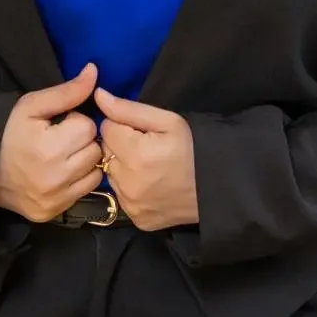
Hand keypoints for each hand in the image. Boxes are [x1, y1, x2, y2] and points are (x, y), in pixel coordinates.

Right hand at [0, 63, 103, 222]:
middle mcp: (56, 179)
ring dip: (84, 161)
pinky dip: (77, 180)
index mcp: (50, 149)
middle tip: (61, 138)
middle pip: (95, 151)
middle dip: (82, 140)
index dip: (75, 120)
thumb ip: (67, 91)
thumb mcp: (32, 105)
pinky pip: (84, 192)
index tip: (59, 123)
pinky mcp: (53, 213)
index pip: (88, 127)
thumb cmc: (6, 130)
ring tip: (62, 154)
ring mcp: (55, 200)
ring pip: (95, 173)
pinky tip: (60, 172)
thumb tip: (94, 71)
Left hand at [96, 88, 198, 230]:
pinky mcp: (136, 219)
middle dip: (120, 144)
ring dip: (122, 166)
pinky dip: (130, 187)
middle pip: (105, 152)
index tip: (140, 129)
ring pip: (111, 174)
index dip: (122, 124)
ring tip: (148, 164)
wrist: (218, 187)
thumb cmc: (194, 147)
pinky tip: (150, 182)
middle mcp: (127, 183)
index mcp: (134, 154)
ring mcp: (131, 204)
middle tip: (145, 145)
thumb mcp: (168, 120)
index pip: (106, 128)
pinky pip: (121, 196)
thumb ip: (128, 109)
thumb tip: (98, 96)